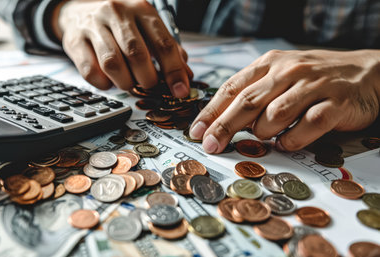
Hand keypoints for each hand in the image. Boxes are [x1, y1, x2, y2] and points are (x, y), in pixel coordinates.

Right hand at [57, 0, 191, 97]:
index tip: (180, 91)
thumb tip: (185, 78)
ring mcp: (94, 25)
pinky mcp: (75, 41)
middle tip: (147, 85)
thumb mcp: (147, 30)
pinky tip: (109, 80)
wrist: (80, 12)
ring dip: (124, 82)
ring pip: (112, 64)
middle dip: (146, 78)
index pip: (163, 43)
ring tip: (128, 82)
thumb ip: (168, 52)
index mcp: (142, 10)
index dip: (174, 71)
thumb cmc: (121, 26)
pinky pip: (90, 71)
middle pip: (137, 54)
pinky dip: (103, 84)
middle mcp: (117, 13)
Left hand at [189, 49, 379, 152]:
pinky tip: (286, 143)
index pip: (232, 88)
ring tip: (263, 138)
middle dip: (224, 126)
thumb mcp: (280, 75)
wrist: (366, 71)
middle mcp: (289, 72)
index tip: (196, 131)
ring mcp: (313, 87)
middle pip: (248, 102)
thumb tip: (221, 121)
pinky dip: (293, 139)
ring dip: (263, 132)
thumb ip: (253, 93)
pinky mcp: (336, 103)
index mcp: (270, 64)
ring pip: (275, 114)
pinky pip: (308, 125)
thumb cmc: (313, 78)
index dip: (211, 111)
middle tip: (210, 145)